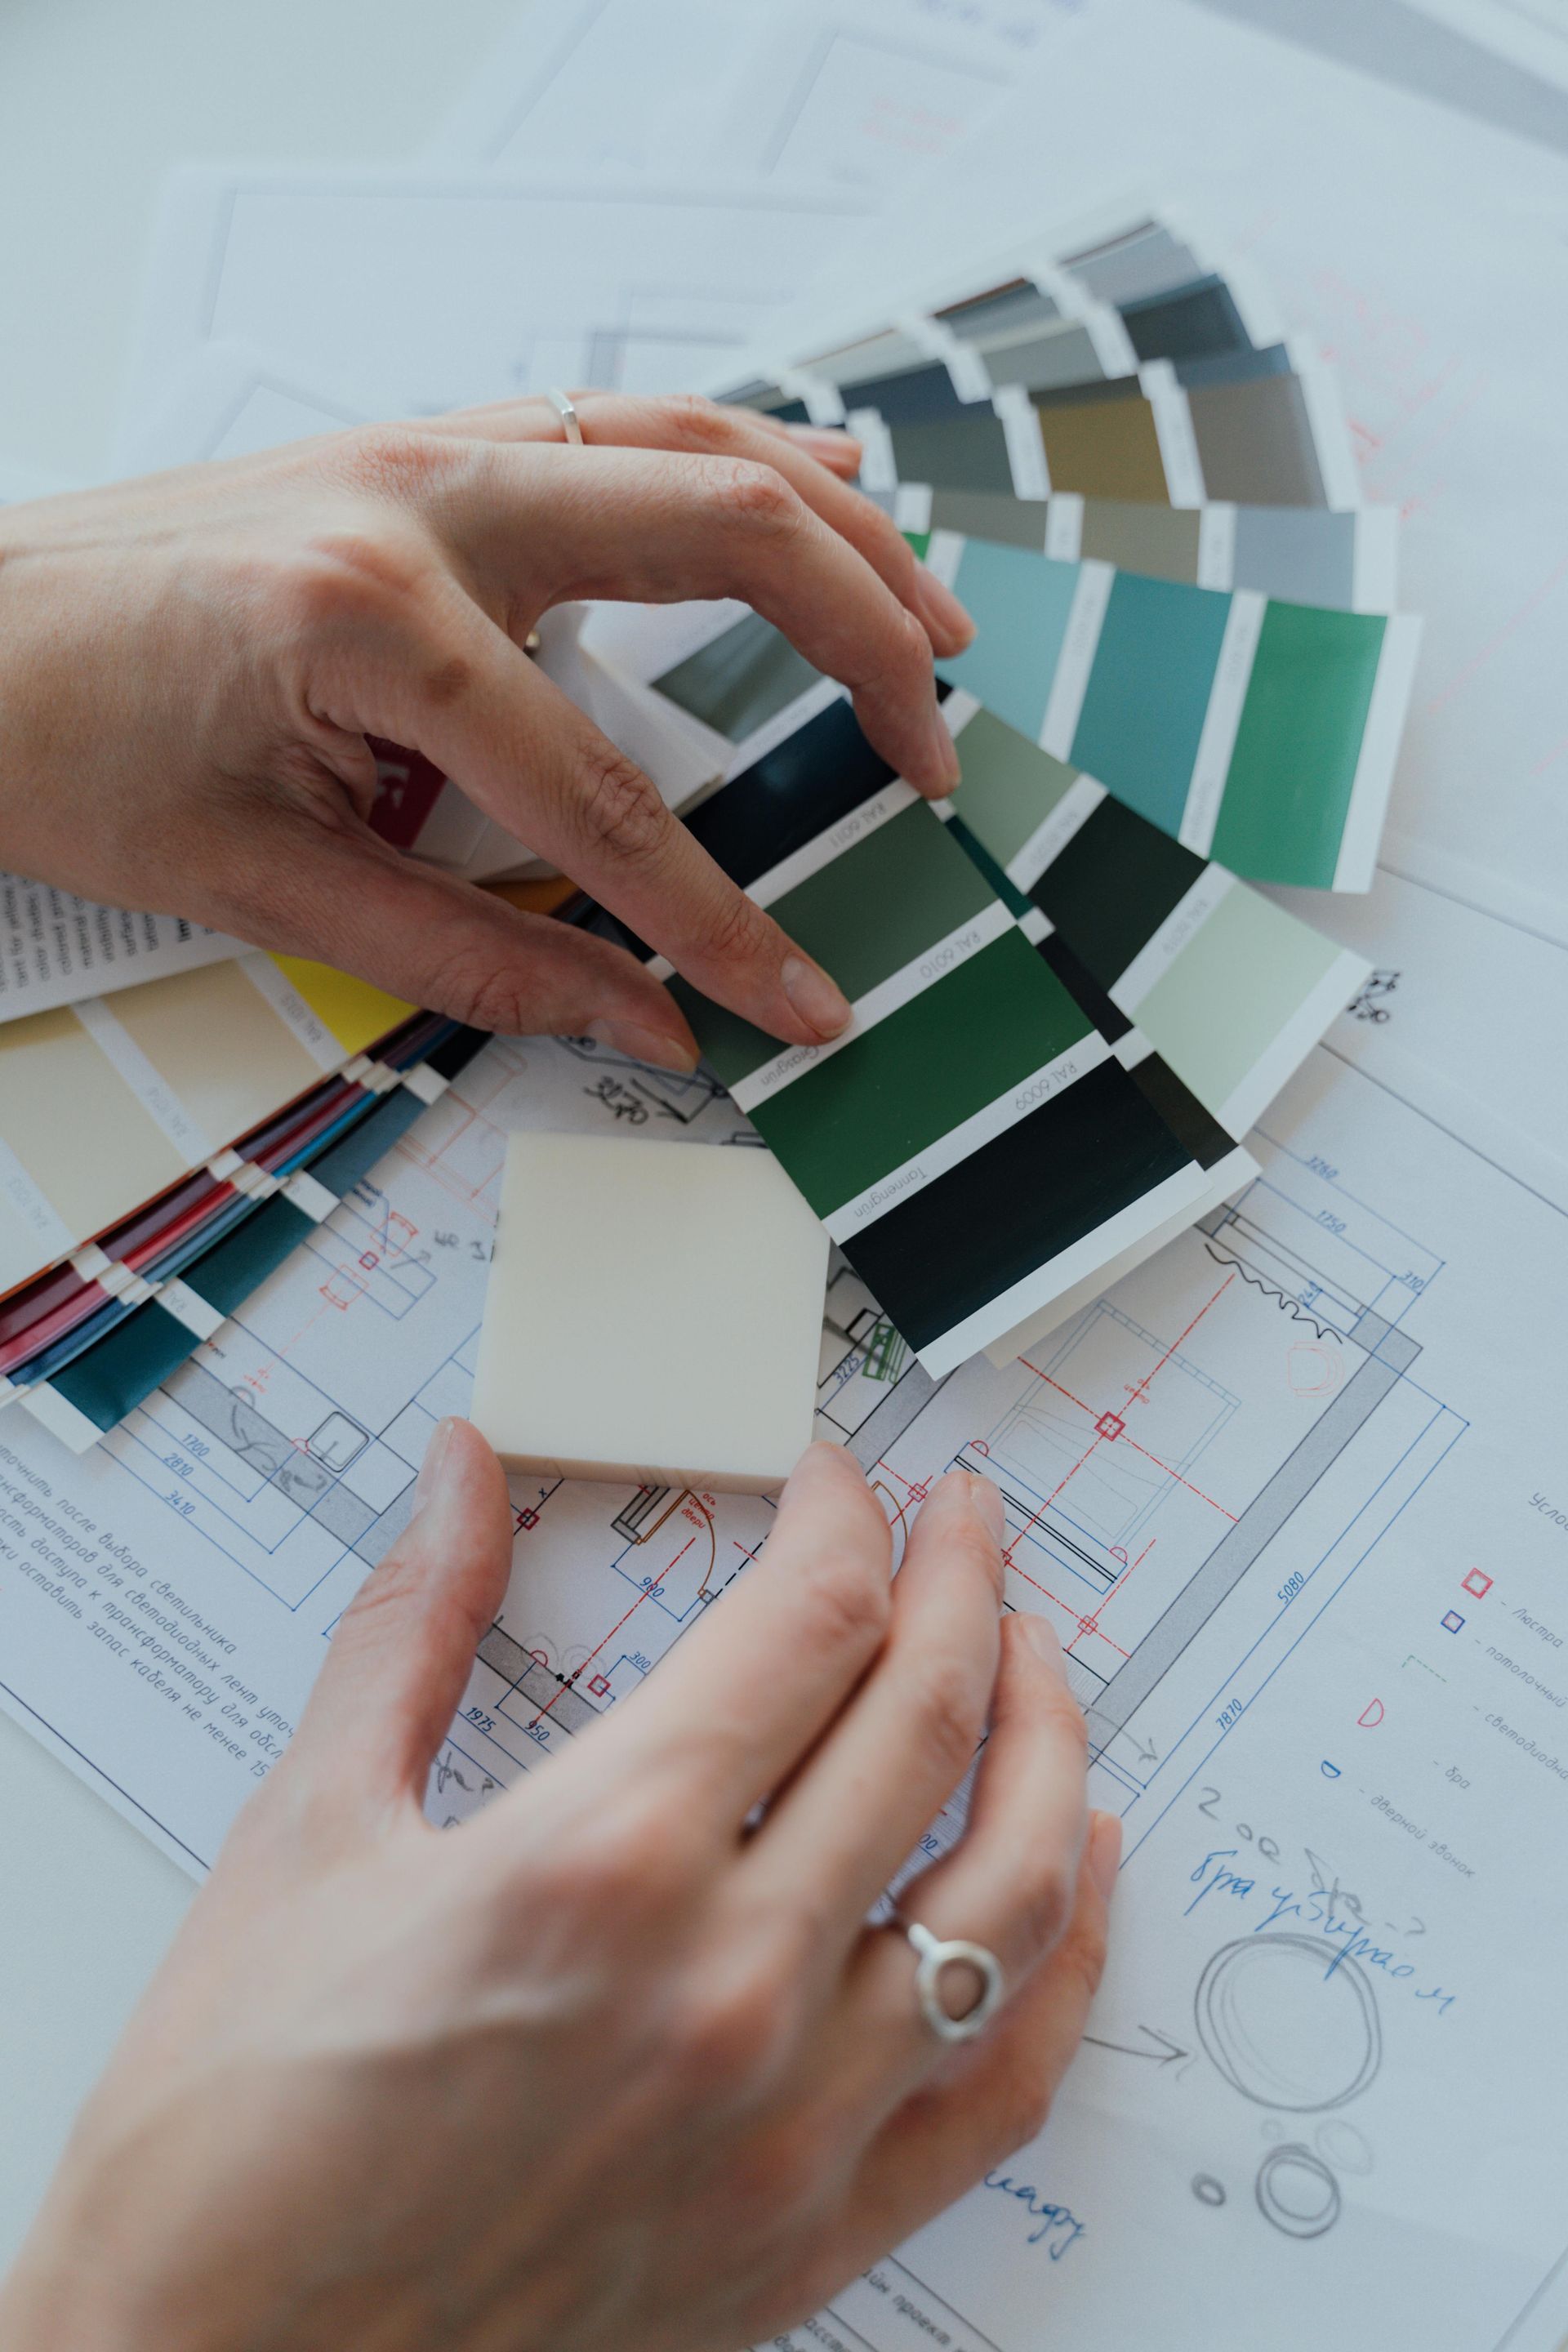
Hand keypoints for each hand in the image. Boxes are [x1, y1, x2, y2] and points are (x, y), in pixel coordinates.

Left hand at [0, 394, 972, 1069]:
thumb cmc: (64, 744)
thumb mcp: (261, 884)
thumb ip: (474, 955)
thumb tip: (640, 1021)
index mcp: (373, 615)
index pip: (607, 792)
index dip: (718, 917)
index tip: (796, 999)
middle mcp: (423, 495)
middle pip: (722, 536)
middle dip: (860, 652)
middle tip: (935, 759)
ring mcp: (429, 445)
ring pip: (698, 445)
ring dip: (838, 532)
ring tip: (932, 631)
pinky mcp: (428, 445)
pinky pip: (630, 427)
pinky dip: (747, 465)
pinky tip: (820, 498)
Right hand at [0, 1423, 1116, 2351]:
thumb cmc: (235, 2136)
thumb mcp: (306, 1832)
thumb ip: (414, 1626)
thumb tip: (464, 1482)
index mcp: (603, 1856)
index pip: (807, 1621)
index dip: (844, 1517)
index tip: (836, 1484)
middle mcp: (727, 1981)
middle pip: (925, 1719)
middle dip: (960, 1583)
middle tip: (958, 1524)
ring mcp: (791, 2118)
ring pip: (1009, 1889)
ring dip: (1049, 1743)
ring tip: (1034, 1662)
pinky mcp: (810, 2232)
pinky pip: (1004, 2079)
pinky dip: (1068, 1955)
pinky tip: (1077, 1874)